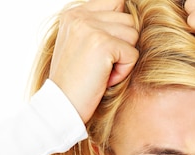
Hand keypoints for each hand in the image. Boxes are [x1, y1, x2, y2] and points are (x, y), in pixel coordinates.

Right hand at [50, 0, 138, 122]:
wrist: (61, 105)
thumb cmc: (75, 82)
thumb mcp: (81, 46)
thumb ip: (99, 27)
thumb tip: (127, 14)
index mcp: (74, 13)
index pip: (116, 2)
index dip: (119, 28)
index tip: (105, 51)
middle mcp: (80, 15)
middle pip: (128, 20)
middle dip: (122, 46)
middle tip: (101, 65)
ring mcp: (90, 28)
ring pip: (133, 35)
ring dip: (123, 59)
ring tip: (102, 71)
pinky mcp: (102, 44)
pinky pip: (132, 54)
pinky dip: (123, 71)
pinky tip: (104, 79)